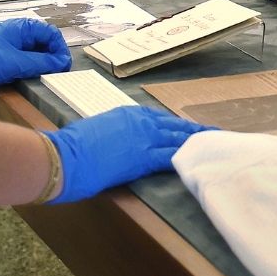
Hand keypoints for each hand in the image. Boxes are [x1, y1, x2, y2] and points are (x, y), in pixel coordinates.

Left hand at [0, 18, 71, 94]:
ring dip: (44, 62)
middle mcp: (17, 33)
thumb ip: (40, 62)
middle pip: (44, 42)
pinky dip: (33, 67)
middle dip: (53, 55)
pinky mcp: (6, 57)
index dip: (59, 48)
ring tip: (48, 75)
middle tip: (59, 71)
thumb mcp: (14, 63)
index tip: (64, 64)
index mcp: (20, 27)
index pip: (50, 33)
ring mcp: (11, 45)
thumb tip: (60, 63)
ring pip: (36, 52)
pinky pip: (26, 60)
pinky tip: (34, 76)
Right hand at [45, 105, 209, 202]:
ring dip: (197, 142)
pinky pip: (170, 157)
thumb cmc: (70, 146)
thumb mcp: (95, 130)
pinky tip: (198, 161)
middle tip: (213, 132)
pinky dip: (186, 158)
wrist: (63, 157)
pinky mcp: (143, 157)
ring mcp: (143, 138)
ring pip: (177, 139)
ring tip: (214, 144)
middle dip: (194, 131)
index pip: (159, 119)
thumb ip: (112, 133)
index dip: (175, 126)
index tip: (187, 128)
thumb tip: (116, 142)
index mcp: (127, 114)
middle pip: (173, 126)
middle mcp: (139, 122)